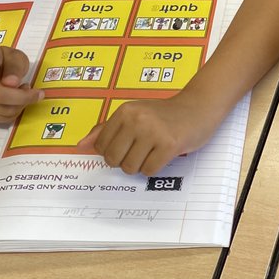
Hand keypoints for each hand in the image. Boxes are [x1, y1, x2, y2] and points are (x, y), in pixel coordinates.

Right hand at [0, 46, 42, 122]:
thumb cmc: (1, 62)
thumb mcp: (12, 56)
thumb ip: (14, 66)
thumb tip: (12, 82)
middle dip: (22, 96)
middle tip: (30, 87)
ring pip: (4, 111)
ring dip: (21, 103)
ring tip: (23, 90)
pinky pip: (3, 118)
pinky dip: (15, 111)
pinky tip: (16, 100)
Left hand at [79, 91, 223, 175]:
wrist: (198, 108)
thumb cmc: (164, 114)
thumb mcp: (133, 115)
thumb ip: (105, 129)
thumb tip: (81, 146)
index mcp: (125, 111)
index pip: (101, 146)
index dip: (113, 151)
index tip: (128, 144)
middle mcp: (137, 119)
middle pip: (113, 159)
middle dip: (125, 161)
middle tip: (141, 150)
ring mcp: (153, 131)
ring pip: (130, 168)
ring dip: (140, 165)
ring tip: (153, 151)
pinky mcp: (169, 144)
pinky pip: (149, 170)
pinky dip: (154, 167)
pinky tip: (163, 154)